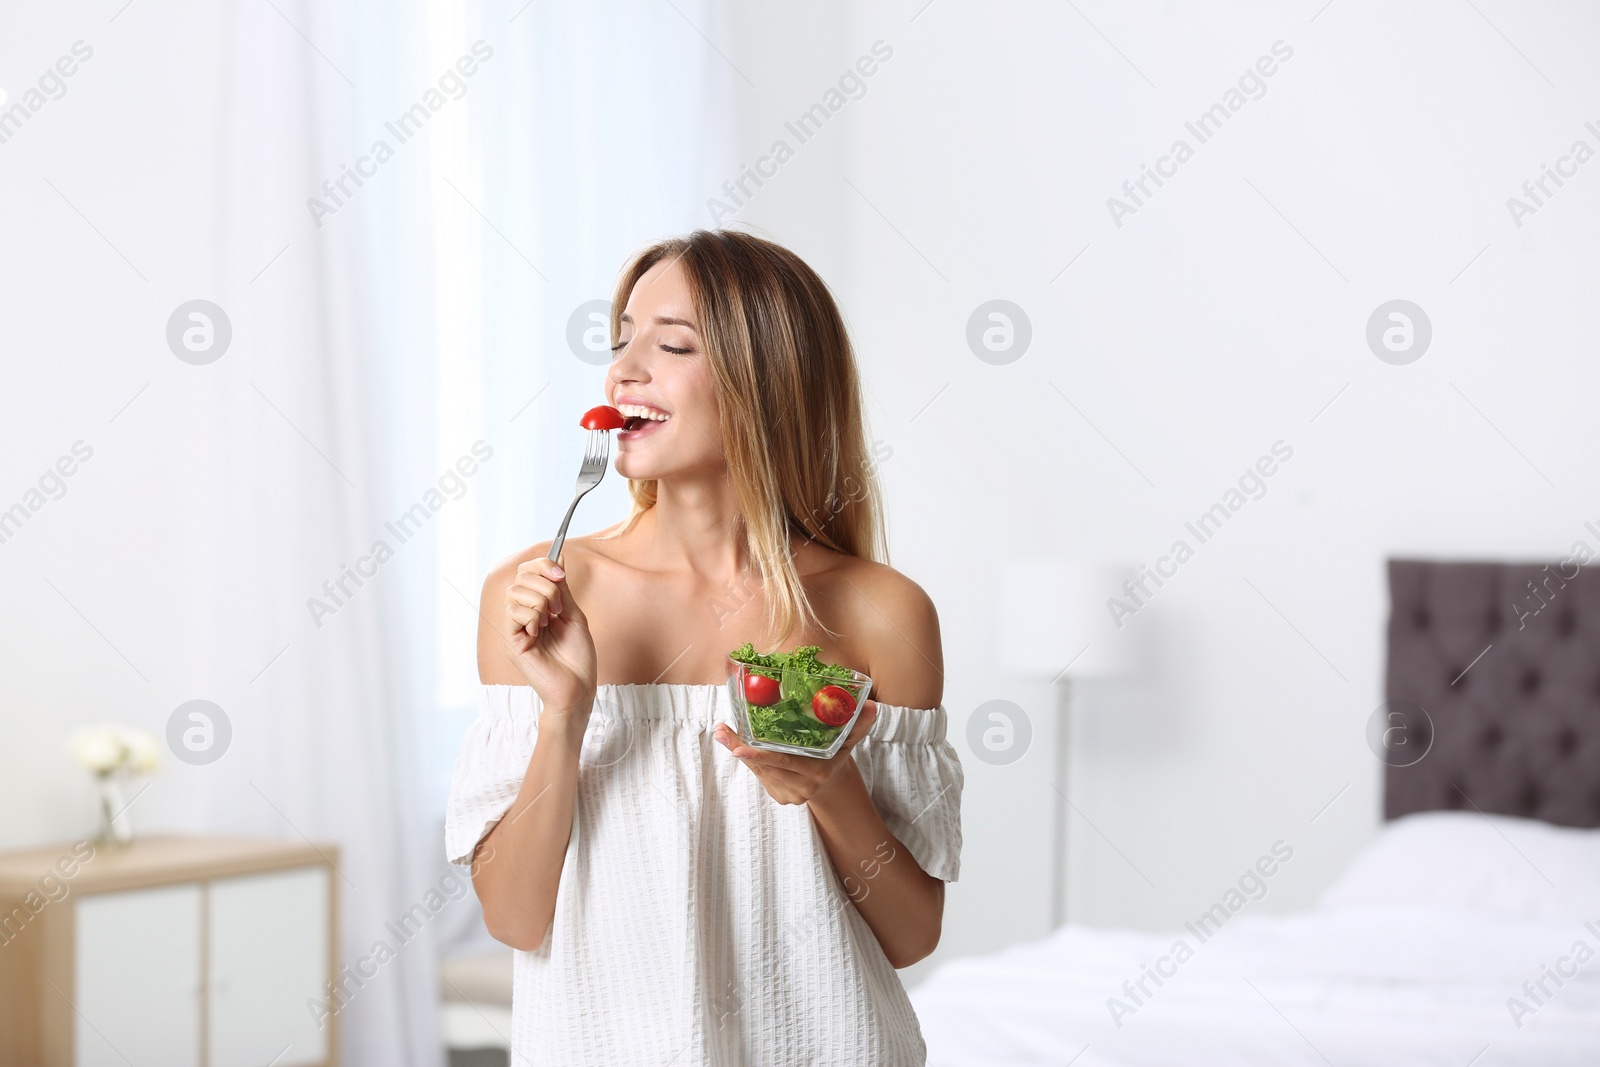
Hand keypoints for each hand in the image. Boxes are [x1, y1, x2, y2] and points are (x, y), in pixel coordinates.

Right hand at [505, 556, 596, 714]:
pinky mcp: (512, 641)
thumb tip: (558, 556)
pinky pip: (513, 613)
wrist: (579, 687)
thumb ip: (562, 588)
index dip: (542, 565)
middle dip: (545, 584)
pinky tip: (540, 631)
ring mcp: (515, 627)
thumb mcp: (573, 614)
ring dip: (540, 601)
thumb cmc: (578, 656)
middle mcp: (522, 614)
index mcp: (536, 606)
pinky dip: (532, 616)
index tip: (561, 573)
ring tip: (550, 621)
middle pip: (520, 577)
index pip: (527, 572)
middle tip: (558, 607)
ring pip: (515, 592)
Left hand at [713, 699, 878, 805]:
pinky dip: (750, 761)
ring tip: (723, 732)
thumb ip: (858, 723)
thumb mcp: (849, 737)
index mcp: (819, 771)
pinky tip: (738, 745)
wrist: (834, 782)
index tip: (738, 747)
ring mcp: (792, 795)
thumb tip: (872, 705)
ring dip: (739, 751)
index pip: (785, 762)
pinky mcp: (781, 798)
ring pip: (760, 772)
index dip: (761, 755)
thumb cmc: (838, 751)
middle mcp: (804, 787)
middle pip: (765, 766)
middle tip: (721, 730)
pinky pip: (761, 777)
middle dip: (739, 747)